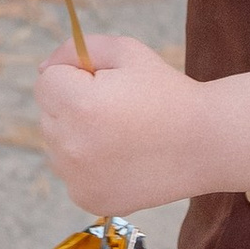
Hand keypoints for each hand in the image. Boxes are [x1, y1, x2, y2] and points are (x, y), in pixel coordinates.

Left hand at [34, 29, 215, 215]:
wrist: (206, 144)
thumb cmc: (167, 93)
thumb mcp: (126, 51)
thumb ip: (75, 49)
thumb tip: (43, 69)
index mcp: (78, 105)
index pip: (46, 81)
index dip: (77, 76)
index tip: (110, 85)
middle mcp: (71, 145)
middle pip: (48, 113)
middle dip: (74, 105)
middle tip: (120, 110)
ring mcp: (77, 178)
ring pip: (56, 144)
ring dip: (78, 135)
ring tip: (122, 135)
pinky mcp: (87, 199)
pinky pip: (70, 172)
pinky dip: (88, 164)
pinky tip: (122, 158)